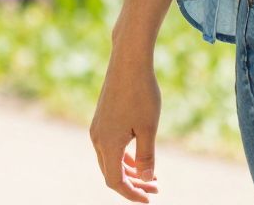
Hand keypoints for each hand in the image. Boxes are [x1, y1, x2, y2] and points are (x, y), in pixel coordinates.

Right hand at [89, 52, 160, 199]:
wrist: (128, 61)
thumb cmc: (141, 93)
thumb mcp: (148, 128)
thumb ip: (146, 156)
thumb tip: (146, 179)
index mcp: (107, 144)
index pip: (114, 181)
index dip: (131, 193)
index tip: (148, 199)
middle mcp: (97, 139)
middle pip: (111, 172)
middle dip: (133, 183)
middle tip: (156, 188)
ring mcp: (98, 129)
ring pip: (111, 160)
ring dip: (130, 170)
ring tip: (152, 176)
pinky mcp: (102, 119)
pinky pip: (111, 147)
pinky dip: (125, 156)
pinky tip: (141, 156)